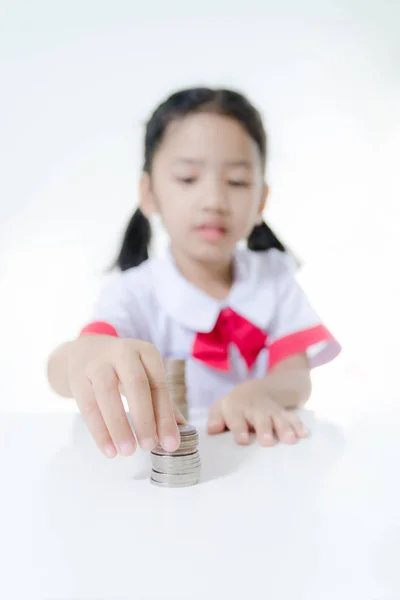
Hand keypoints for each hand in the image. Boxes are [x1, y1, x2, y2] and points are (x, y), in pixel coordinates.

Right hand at [67, 335, 184, 457]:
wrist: (85, 350)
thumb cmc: (123, 369)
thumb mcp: (145, 375)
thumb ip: (162, 402)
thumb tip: (184, 431)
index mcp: (146, 352)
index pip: (159, 385)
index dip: (165, 416)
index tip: (171, 444)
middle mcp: (123, 353)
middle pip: (136, 384)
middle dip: (144, 418)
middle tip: (149, 446)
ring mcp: (97, 363)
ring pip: (107, 394)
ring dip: (119, 426)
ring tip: (127, 451)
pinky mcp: (77, 377)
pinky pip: (87, 406)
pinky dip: (99, 431)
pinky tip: (108, 450)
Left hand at [207, 379, 308, 445]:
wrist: (254, 390)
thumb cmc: (234, 407)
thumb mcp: (220, 409)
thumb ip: (215, 419)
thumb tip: (211, 429)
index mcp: (236, 408)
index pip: (236, 418)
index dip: (239, 429)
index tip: (244, 441)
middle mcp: (254, 408)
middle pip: (260, 417)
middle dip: (265, 429)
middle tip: (268, 442)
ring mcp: (271, 410)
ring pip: (278, 417)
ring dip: (284, 428)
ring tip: (290, 440)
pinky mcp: (283, 412)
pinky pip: (292, 416)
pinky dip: (299, 425)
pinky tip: (304, 435)